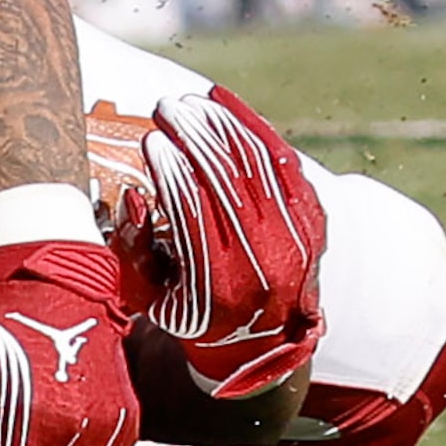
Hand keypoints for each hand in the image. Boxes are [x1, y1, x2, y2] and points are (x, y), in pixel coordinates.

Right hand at [123, 88, 326, 399]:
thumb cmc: (191, 313)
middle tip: (165, 108)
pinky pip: (284, 163)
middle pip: (228, 181)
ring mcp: (297, 239)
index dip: (171, 171)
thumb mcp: (148, 297)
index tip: (150, 141)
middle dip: (194, 136)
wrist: (262, 341)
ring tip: (190, 103)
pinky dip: (255, 129)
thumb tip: (135, 198)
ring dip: (222, 126)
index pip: (193, 212)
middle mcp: (266, 261)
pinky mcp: (313, 219)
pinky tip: (225, 106)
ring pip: (258, 166)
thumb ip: (132, 250)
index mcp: (220, 286)